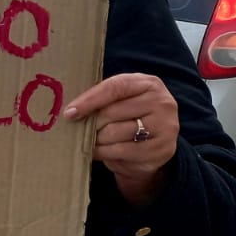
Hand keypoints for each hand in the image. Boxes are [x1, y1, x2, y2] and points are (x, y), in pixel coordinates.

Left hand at [63, 72, 178, 205]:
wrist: (153, 148)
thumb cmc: (129, 118)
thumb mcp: (121, 101)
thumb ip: (102, 98)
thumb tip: (71, 109)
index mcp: (149, 84)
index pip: (115, 87)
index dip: (90, 100)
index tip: (70, 112)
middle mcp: (162, 102)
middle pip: (112, 112)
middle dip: (92, 123)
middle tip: (81, 129)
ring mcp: (165, 126)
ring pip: (114, 132)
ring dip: (96, 139)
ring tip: (92, 139)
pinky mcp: (161, 149)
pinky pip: (121, 150)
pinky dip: (103, 152)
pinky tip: (98, 151)